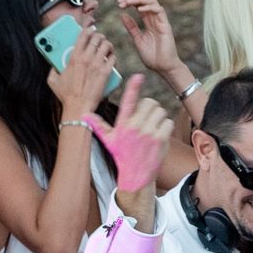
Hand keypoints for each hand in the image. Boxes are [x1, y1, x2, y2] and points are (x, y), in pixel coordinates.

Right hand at [49, 28, 117, 116]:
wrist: (78, 108)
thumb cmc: (66, 96)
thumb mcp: (53, 80)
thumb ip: (53, 69)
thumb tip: (54, 64)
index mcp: (74, 57)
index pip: (83, 35)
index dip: (88, 29)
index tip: (90, 30)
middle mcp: (86, 58)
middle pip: (97, 37)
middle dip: (99, 36)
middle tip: (99, 40)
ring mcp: (97, 65)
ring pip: (107, 45)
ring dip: (107, 45)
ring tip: (106, 48)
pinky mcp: (105, 73)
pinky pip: (113, 58)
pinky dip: (112, 56)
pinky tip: (110, 59)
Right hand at [82, 75, 172, 195]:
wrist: (136, 176)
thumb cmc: (122, 156)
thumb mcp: (108, 140)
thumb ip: (98, 125)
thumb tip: (84, 115)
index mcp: (122, 124)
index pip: (128, 101)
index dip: (133, 87)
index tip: (138, 76)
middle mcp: (135, 126)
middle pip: (150, 102)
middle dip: (150, 107)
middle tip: (147, 117)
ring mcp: (149, 132)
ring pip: (161, 111)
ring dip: (159, 117)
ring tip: (152, 127)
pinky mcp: (161, 139)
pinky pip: (167, 122)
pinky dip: (165, 126)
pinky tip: (159, 134)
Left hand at [115, 0, 186, 82]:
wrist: (163, 68)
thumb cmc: (152, 57)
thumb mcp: (137, 40)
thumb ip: (132, 28)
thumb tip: (122, 15)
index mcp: (149, 23)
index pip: (139, 7)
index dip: (130, 2)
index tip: (119, 3)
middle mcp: (155, 20)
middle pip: (145, 2)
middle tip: (121, 2)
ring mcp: (161, 22)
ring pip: (153, 2)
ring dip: (140, 0)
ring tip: (128, 3)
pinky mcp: (166, 25)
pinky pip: (159, 11)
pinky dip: (149, 7)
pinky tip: (139, 10)